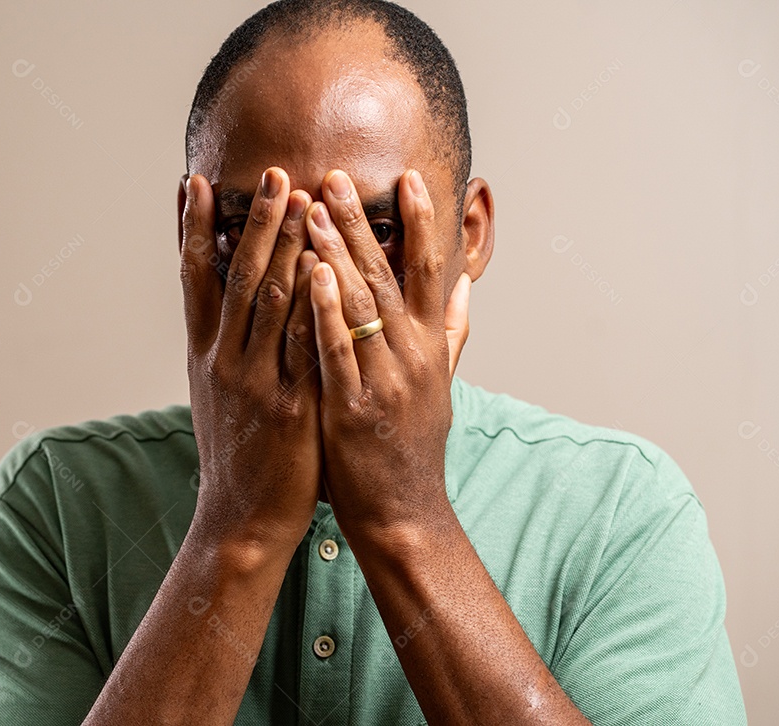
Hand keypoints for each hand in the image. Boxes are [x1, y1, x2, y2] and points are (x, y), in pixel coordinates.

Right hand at [179, 167, 321, 550]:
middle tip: (272, 172)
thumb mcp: (216, 394)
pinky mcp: (291, 408)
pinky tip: (329, 269)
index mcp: (204, 355)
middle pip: (237, 277)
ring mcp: (256, 382)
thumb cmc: (236, 453)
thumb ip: (221, 347)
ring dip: (286, 246)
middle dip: (254, 222)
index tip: (192, 181)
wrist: (240, 519)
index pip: (193, 278)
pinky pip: (305, 347)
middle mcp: (223, 361)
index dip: (191, 228)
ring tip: (302, 198)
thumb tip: (222, 304)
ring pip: (270, 301)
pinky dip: (315, 304)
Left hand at [304, 168, 470, 539]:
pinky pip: (337, 352)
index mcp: (432, 348)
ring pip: (361, 306)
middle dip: (361, 224)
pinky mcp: (352, 409)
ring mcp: (384, 381)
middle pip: (387, 277)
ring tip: (312, 208)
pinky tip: (311, 275)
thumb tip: (467, 282)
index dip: (421, 223)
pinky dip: (325, 312)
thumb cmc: (416, 446)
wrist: (405, 513)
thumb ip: (453, 330)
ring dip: (337, 254)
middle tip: (336, 177)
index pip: (430, 272)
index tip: (408, 177)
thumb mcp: (443, 385)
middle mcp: (413, 357)